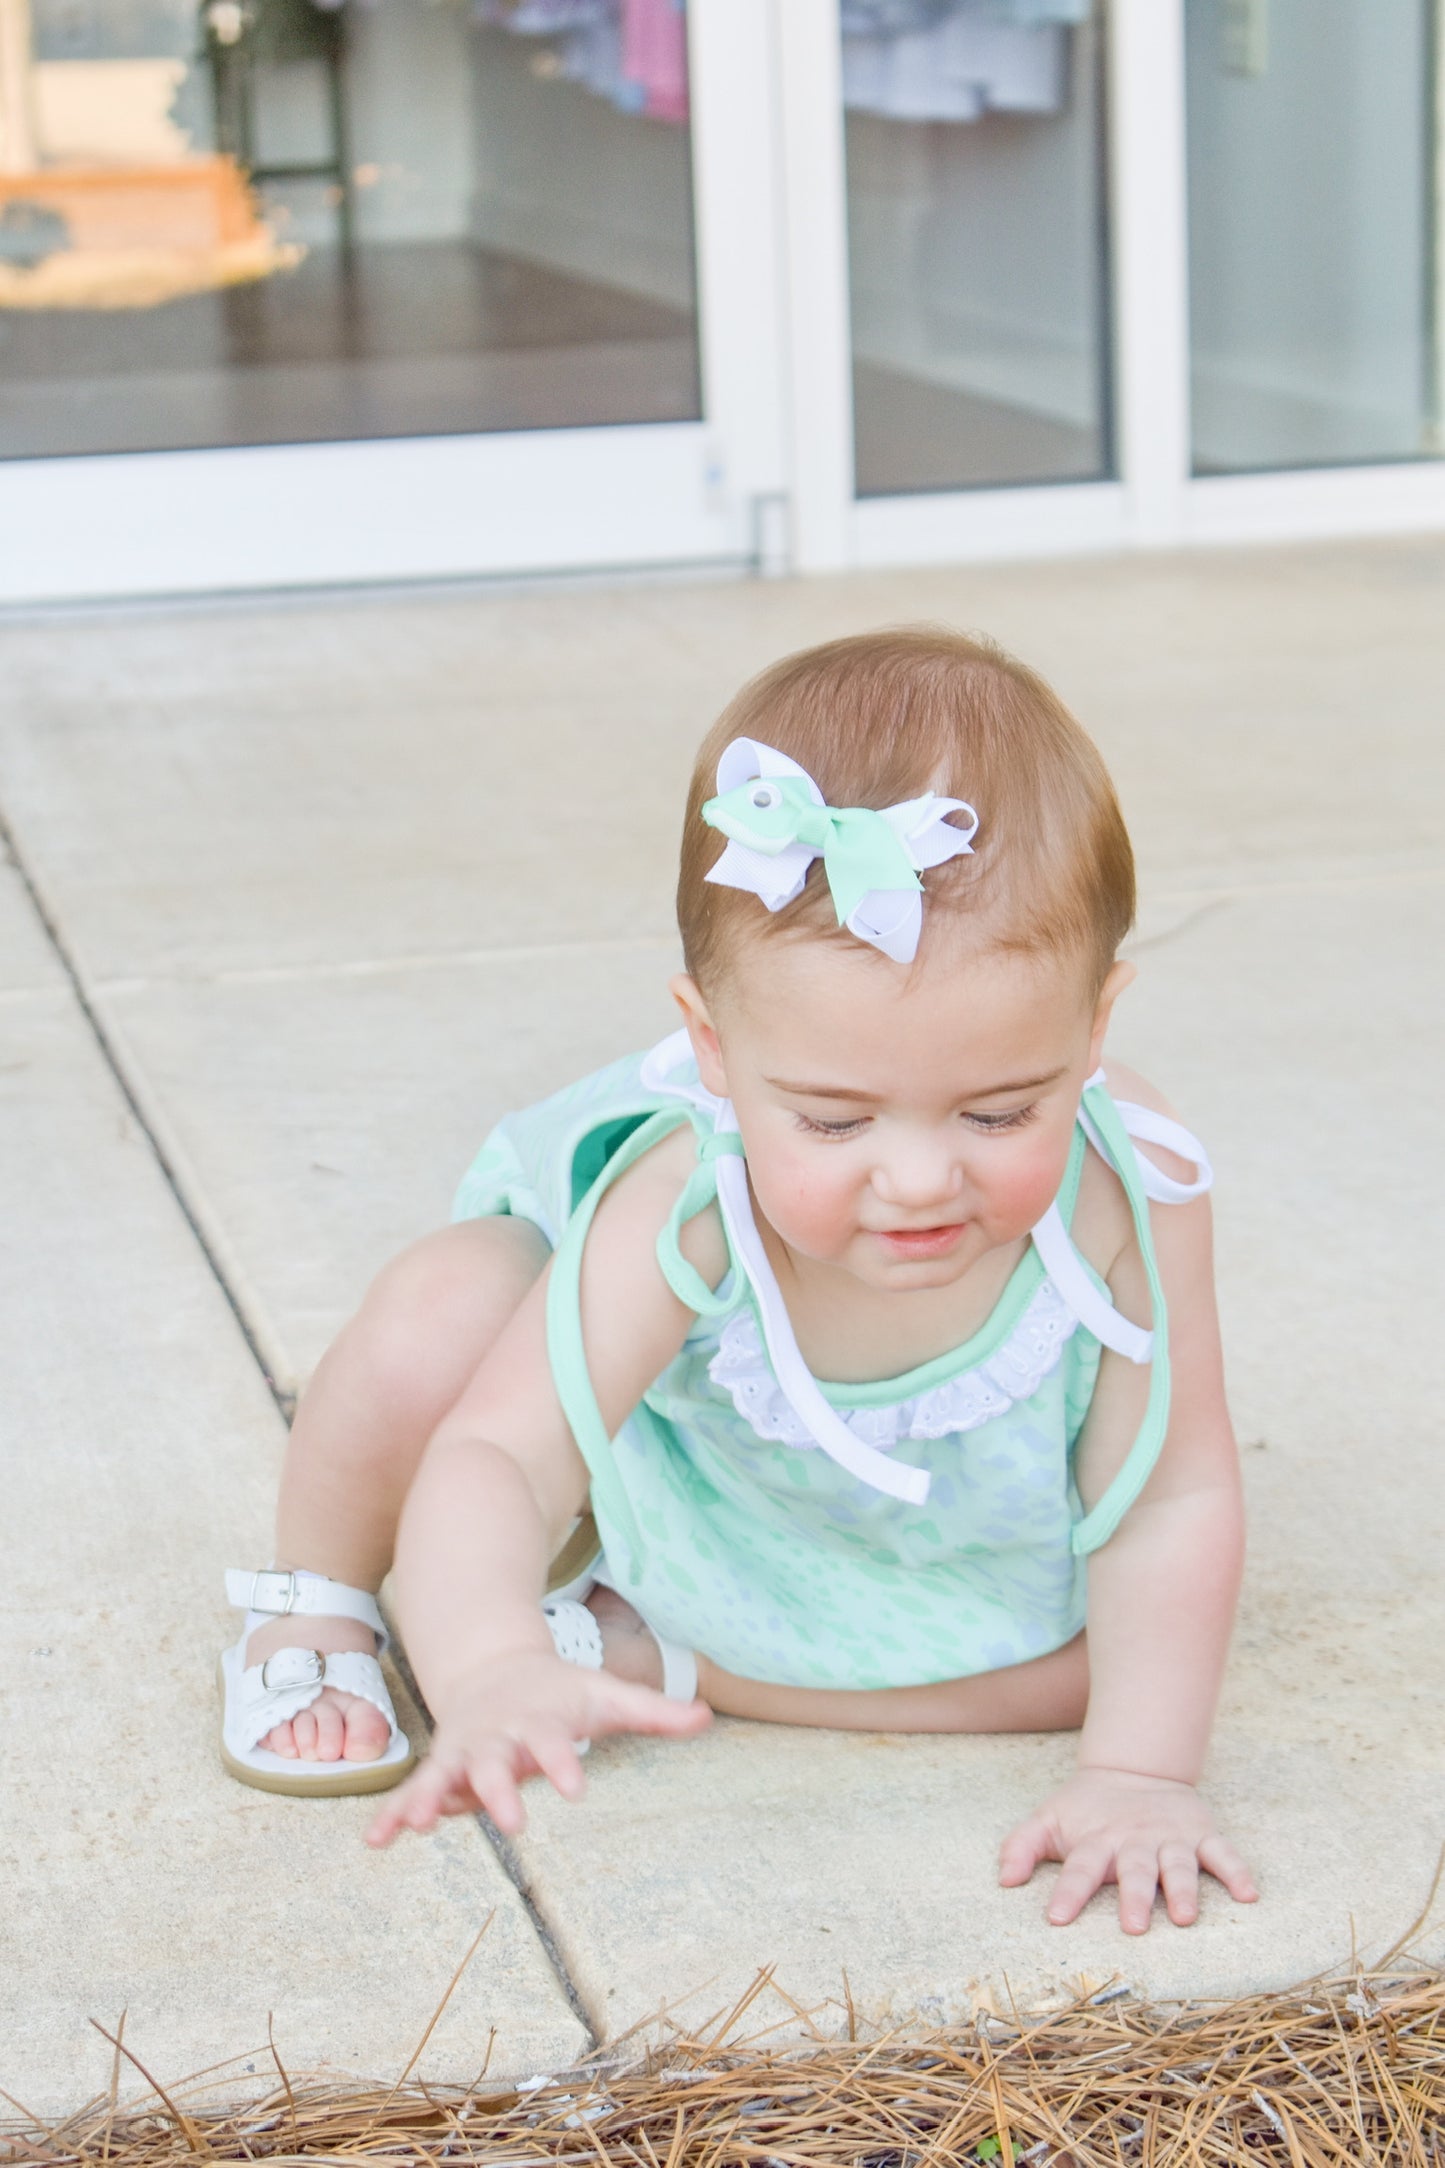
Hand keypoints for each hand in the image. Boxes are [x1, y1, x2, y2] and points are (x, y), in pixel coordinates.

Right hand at [366, 1648, 709, 1846]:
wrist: (495, 1669)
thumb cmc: (560, 1694)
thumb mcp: (605, 1697)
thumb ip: (653, 1712)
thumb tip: (707, 1716)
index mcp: (539, 1721)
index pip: (554, 1742)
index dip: (564, 1762)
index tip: (578, 1786)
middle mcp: (498, 1737)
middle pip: (497, 1763)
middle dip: (500, 1790)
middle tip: (512, 1820)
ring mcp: (465, 1752)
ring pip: (447, 1777)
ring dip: (433, 1798)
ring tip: (419, 1825)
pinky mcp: (443, 1769)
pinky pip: (414, 1793)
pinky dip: (394, 1814)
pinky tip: (377, 1843)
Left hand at [998, 1766, 1257, 1933]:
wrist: (1134, 1767)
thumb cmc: (1086, 1809)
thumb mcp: (1049, 1820)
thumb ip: (1022, 1846)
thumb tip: (1003, 1880)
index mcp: (1096, 1841)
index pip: (1079, 1868)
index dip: (1068, 1891)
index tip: (1056, 1918)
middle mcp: (1134, 1841)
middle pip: (1134, 1871)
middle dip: (1134, 1897)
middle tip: (1134, 1927)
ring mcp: (1171, 1838)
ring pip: (1178, 1865)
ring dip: (1183, 1889)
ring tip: (1185, 1916)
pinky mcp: (1201, 1834)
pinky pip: (1223, 1853)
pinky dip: (1237, 1871)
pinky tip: (1249, 1894)